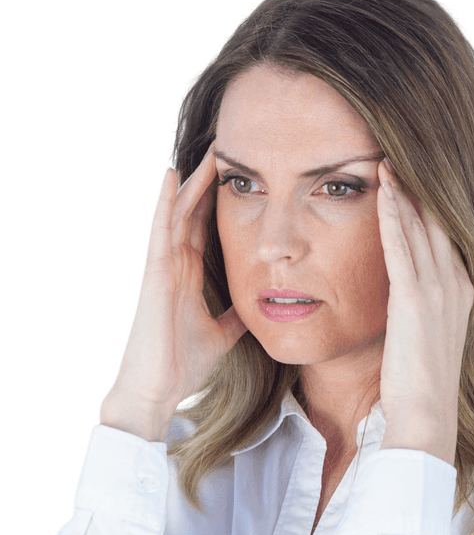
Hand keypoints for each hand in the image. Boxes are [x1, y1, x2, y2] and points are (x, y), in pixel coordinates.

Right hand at [100, 141, 248, 425]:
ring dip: (191, 180)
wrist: (157, 390)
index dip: (220, 197)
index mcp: (189, 274)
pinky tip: (172, 175)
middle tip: (227, 144)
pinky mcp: (154, 274)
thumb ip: (235, 317)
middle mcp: (174, 263)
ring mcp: (162, 266)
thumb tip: (257, 307)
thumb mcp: (221, 335)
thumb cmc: (181, 365)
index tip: (240, 171)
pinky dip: (166, 202)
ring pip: (177, 212)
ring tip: (207, 148)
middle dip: (208, 179)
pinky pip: (160, 230)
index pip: (206, 225)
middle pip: (193, 210)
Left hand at [376, 158, 473, 464]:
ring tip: (386, 157)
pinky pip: (400, 247)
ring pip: (418, 227)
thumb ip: (417, 306)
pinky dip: (391, 214)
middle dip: (417, 187)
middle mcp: (455, 283)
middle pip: (434, 222)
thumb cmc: (419, 384)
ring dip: (402, 191)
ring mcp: (437, 290)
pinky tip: (382, 188)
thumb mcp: (424, 335)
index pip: (443, 234)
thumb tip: (402, 294)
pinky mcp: (414, 300)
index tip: (410, 173)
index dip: (427, 203)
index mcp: (461, 289)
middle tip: (398, 150)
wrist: (427, 415)